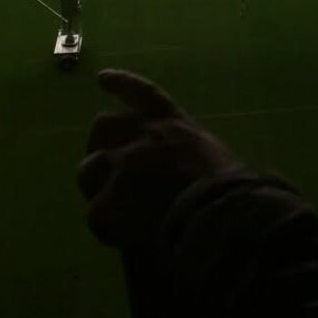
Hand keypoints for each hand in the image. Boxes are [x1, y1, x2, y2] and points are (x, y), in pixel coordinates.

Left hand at [78, 68, 237, 249]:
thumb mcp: (212, 156)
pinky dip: (109, 230)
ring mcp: (121, 165)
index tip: (103, 78)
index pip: (142, 94)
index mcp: (173, 123)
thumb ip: (188, 152)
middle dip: (99, 144)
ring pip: (89, 170)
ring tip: (113, 211)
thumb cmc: (228, 191)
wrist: (217, 218)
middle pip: (104, 126)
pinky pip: (97, 216)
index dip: (122, 84)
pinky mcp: (107, 199)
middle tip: (102, 165)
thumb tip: (182, 170)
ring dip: (97, 188)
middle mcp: (142, 135)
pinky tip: (123, 239)